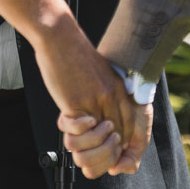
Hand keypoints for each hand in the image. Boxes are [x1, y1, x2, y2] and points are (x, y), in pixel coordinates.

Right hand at [32, 26, 139, 177]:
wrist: (60, 38)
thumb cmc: (76, 53)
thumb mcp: (100, 72)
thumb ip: (106, 89)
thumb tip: (103, 105)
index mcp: (118, 88)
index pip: (129, 122)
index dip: (123, 139)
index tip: (115, 146)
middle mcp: (110, 96)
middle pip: (118, 132)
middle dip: (111, 147)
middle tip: (101, 151)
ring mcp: (94, 100)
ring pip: (101, 135)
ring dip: (94, 144)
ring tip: (87, 143)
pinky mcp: (76, 103)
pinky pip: (81, 129)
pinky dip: (79, 133)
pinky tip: (76, 129)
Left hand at [60, 99, 153, 178]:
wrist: (133, 89)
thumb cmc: (137, 114)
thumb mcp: (140, 139)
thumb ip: (132, 158)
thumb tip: (113, 169)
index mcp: (98, 151)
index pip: (91, 171)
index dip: (106, 162)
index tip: (120, 148)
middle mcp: (85, 143)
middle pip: (81, 160)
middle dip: (104, 150)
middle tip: (115, 136)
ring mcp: (76, 129)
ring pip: (72, 145)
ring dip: (94, 137)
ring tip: (108, 124)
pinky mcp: (71, 112)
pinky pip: (66, 126)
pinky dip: (81, 125)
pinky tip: (94, 119)